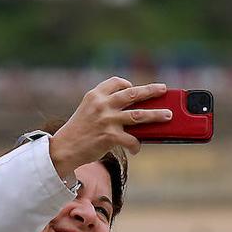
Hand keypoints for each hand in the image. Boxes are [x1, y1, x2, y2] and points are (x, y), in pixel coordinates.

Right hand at [49, 78, 171, 179]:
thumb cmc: (77, 132)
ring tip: (168, 115)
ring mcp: (107, 120)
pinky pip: (131, 139)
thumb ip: (104, 105)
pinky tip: (136, 148)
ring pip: (139, 115)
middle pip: (132, 94)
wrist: (63, 149)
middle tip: (163, 89)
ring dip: (156, 115)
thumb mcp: (86, 111)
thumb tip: (132, 111)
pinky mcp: (110, 136)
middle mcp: (102, 105)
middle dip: (151, 90)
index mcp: (95, 95)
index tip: (133, 88)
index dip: (127, 84)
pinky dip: (136, 145)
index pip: (116, 82)